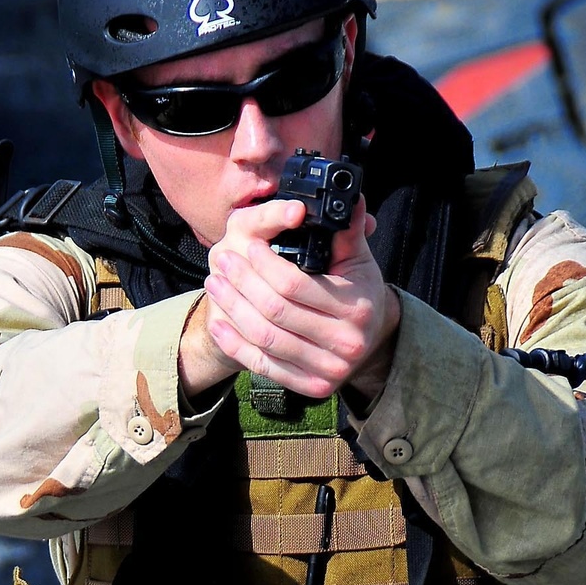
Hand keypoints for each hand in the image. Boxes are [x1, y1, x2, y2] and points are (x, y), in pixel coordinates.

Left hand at [187, 196, 398, 401]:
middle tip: (221, 260)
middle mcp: (345, 343)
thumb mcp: (358, 262)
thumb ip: (346, 232)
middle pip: (275, 311)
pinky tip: (220, 323)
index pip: (295, 285)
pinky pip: (263, 365)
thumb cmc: (358, 294)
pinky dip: (236, 344)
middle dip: (242, 283)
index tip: (247, 246)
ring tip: (214, 283)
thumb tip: (348, 198)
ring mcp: (328, 370)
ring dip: (232, 308)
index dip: (265, 264)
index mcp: (357, 308)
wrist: (370, 342)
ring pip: (265, 338)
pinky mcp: (311, 387)